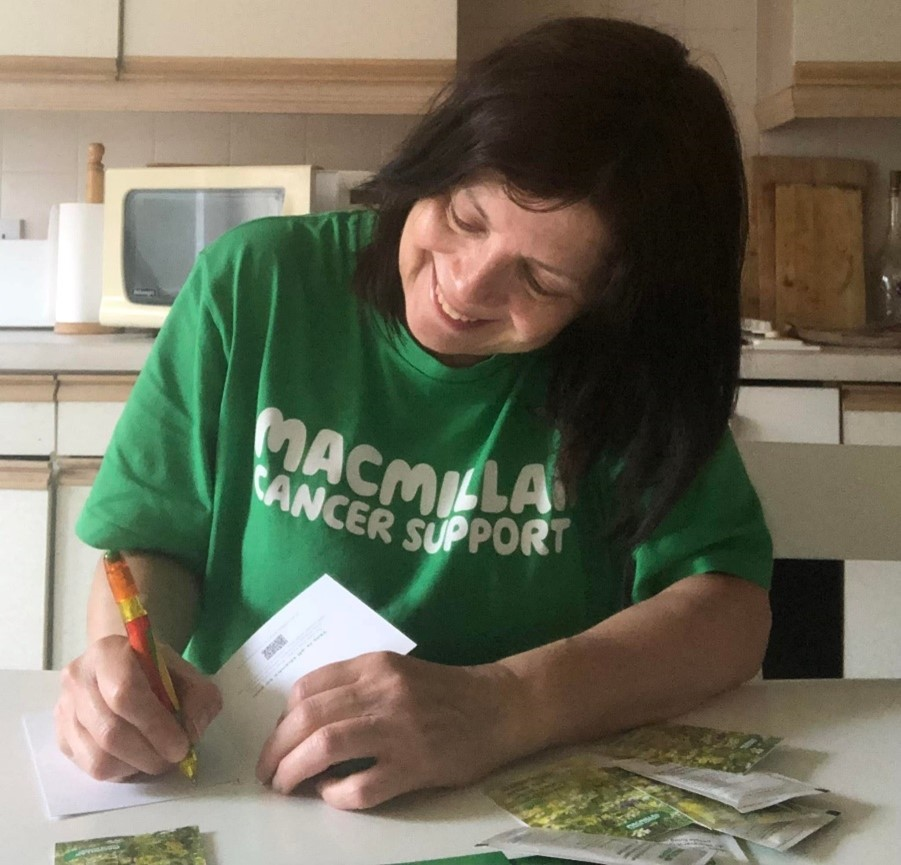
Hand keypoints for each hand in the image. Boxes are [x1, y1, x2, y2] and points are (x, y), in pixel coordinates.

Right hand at [55, 635, 221, 780]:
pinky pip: (88, 768)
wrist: (122, 666)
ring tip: (158, 759)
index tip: (181, 745)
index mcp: (108, 653)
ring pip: (97, 757)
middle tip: (173, 758)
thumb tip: (192, 732)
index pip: (125, 693)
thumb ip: (199, 697)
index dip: (155, 725)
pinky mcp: (61, 736)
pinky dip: (119, 771)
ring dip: (135, 766)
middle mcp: (78, 679)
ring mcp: (65, 709)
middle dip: (149, 753)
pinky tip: (137, 758)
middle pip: (110, 731)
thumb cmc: (155, 670)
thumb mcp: (187, 674)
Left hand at [255, 651, 528, 809]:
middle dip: (276, 750)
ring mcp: (399, 729)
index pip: (307, 687)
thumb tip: (302, 720)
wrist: (499, 707)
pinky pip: (361, 786)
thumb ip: (354, 686)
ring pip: (325, 747)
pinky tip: (333, 796)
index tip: (278, 739)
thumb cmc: (444, 692)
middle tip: (269, 772)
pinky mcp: (415, 766)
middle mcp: (383, 692)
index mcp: (375, 665)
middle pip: (308, 718)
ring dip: (294, 771)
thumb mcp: (396, 672)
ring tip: (285, 786)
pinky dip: (336, 795)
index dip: (281, 719)